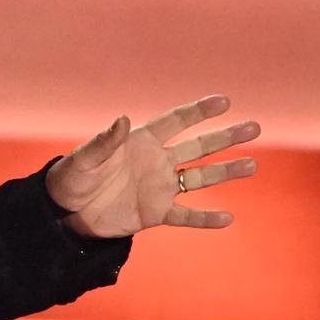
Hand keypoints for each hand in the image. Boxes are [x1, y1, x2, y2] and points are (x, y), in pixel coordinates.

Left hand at [45, 94, 259, 237]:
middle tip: (254, 128)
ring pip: (200, 177)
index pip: (177, 121)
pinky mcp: (154, 213)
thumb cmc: (71, 178)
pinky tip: (228, 218)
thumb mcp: (85, 159)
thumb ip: (106, 141)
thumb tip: (123, 119)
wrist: (65, 213)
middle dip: (226, 137)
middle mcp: (157, 161)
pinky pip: (185, 215)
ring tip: (252, 165)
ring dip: (226, 171)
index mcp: (142, 141)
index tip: (224, 101)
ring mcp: (159, 187)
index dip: (199, 111)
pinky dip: (204, 218)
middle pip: (198, 146)